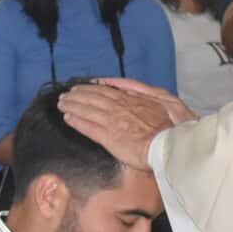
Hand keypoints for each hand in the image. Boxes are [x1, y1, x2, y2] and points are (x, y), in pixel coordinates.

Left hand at [57, 79, 195, 168]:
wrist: (167, 144)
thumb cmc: (170, 126)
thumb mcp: (163, 100)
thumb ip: (142, 93)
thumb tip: (127, 89)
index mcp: (132, 100)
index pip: (107, 91)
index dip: (93, 88)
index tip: (84, 86)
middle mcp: (120, 108)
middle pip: (93, 98)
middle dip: (78, 95)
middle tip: (66, 94)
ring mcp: (113, 121)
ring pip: (87, 110)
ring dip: (72, 106)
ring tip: (62, 104)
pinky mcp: (108, 137)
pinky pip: (88, 127)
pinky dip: (76, 121)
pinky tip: (67, 118)